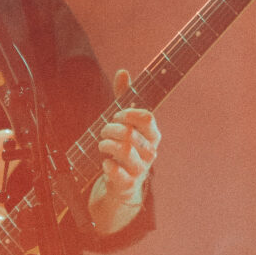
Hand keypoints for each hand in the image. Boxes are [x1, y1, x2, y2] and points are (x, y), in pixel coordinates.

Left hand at [97, 68, 159, 202]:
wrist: (123, 183)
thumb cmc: (125, 146)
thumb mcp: (125, 122)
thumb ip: (124, 97)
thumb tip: (122, 71)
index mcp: (153, 135)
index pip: (147, 118)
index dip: (128, 113)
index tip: (117, 115)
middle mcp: (150, 152)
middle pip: (130, 133)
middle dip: (111, 129)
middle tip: (104, 131)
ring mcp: (141, 168)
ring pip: (124, 150)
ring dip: (107, 144)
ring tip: (102, 144)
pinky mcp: (128, 183)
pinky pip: (118, 173)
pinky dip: (109, 166)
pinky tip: (105, 163)